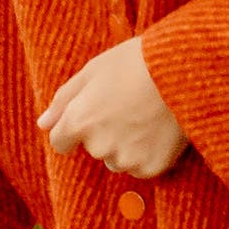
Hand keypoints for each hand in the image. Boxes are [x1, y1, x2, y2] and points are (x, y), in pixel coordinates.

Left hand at [39, 33, 187, 177]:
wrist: (185, 69)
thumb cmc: (136, 62)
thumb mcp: (93, 71)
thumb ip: (63, 101)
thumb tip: (43, 124)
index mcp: (78, 121)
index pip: (60, 142)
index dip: (74, 128)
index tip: (94, 115)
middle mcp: (98, 146)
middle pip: (93, 149)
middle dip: (105, 133)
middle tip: (129, 106)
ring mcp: (127, 159)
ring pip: (118, 159)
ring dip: (126, 145)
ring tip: (147, 116)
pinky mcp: (152, 167)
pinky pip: (142, 166)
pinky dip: (149, 153)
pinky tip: (160, 129)